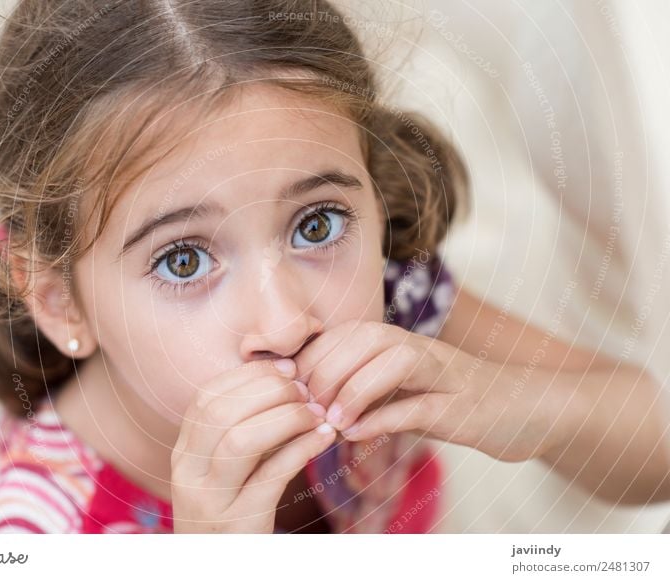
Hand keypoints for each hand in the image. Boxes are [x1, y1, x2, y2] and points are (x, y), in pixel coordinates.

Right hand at [170, 359, 336, 532]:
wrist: (219, 571)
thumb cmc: (232, 513)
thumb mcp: (224, 471)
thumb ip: (243, 430)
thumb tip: (285, 379)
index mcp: (183, 452)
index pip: (206, 396)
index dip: (249, 375)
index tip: (287, 368)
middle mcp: (187, 472)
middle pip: (221, 412)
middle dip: (269, 391)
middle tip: (306, 390)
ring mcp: (209, 499)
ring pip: (241, 440)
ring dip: (286, 418)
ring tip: (317, 413)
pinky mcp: (238, 523)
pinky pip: (271, 476)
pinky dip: (301, 449)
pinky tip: (324, 437)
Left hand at [293, 319, 554, 462]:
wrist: (527, 409)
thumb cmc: (455, 401)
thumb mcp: (406, 392)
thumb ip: (368, 393)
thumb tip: (319, 410)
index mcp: (401, 342)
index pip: (347, 334)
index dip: (312, 356)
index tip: (288, 387)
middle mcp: (421, 349)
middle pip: (365, 339)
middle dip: (327, 369)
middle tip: (305, 405)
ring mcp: (446, 375)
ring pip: (395, 361)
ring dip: (356, 388)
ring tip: (330, 421)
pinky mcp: (464, 407)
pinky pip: (421, 406)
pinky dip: (386, 419)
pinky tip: (358, 435)